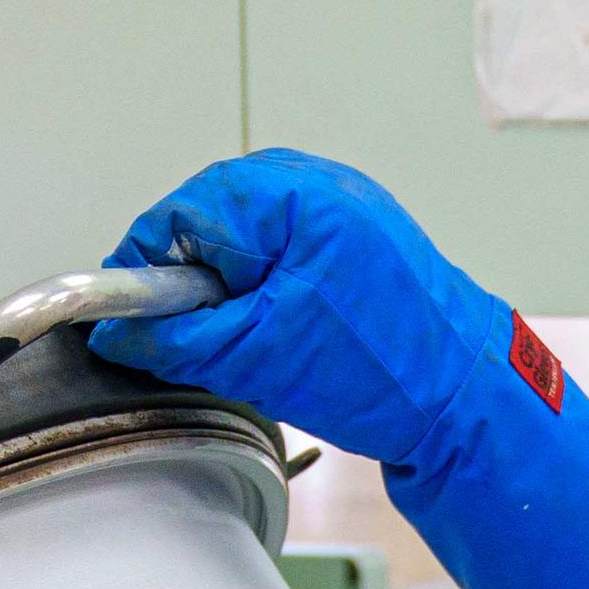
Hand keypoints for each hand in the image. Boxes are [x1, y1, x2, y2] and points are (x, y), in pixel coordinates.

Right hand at [83, 148, 588, 588]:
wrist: (470, 402)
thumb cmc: (387, 373)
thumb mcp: (255, 356)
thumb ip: (173, 336)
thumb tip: (117, 330)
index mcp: (291, 193)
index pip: (180, 215)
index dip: (144, 271)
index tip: (127, 318)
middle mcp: (320, 186)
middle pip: (211, 225)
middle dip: (194, 285)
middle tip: (195, 342)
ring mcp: (344, 209)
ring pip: (248, 244)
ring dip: (233, 293)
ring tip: (256, 346)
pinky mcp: (361, 240)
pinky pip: (287, 255)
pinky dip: (270, 294)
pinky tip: (286, 337)